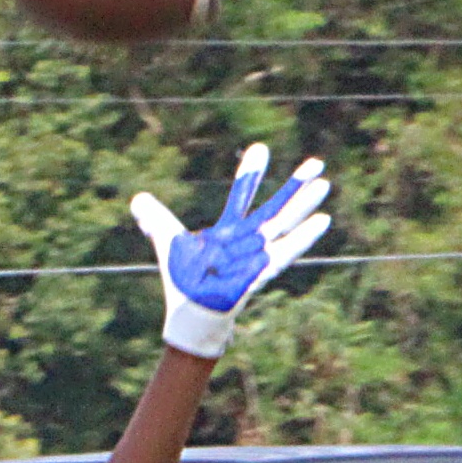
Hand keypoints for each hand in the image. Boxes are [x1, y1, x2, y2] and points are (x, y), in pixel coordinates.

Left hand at [129, 144, 332, 359]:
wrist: (189, 314)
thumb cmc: (184, 283)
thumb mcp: (168, 243)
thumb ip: (155, 220)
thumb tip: (137, 200)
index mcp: (229, 231)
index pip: (241, 197)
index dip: (250, 174)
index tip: (260, 147)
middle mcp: (248, 241)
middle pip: (275, 208)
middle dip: (294, 186)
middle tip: (318, 162)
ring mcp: (256, 256)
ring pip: (284, 226)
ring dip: (303, 205)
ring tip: (324, 183)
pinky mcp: (259, 272)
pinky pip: (285, 253)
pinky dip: (302, 238)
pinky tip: (323, 220)